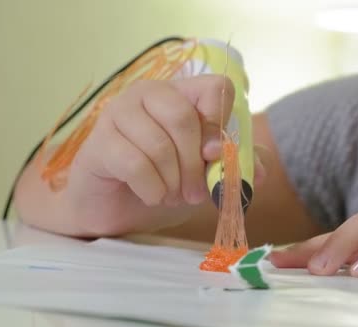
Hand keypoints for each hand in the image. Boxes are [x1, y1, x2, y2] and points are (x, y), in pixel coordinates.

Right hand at [64, 76, 266, 234]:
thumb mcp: (208, 174)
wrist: (119, 208)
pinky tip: (153, 196)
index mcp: (183, 93)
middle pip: (184, 118)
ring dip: (173, 182)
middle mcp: (149, 93)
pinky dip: (152, 190)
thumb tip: (259, 172)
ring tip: (172, 196)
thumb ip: (235, 166)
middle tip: (194, 193)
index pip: (217, 87)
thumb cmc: (167, 181)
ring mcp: (119, 113)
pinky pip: (134, 164)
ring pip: (159, 144)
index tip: (214, 155)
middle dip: (194, 166)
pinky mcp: (99, 142)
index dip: (221, 123)